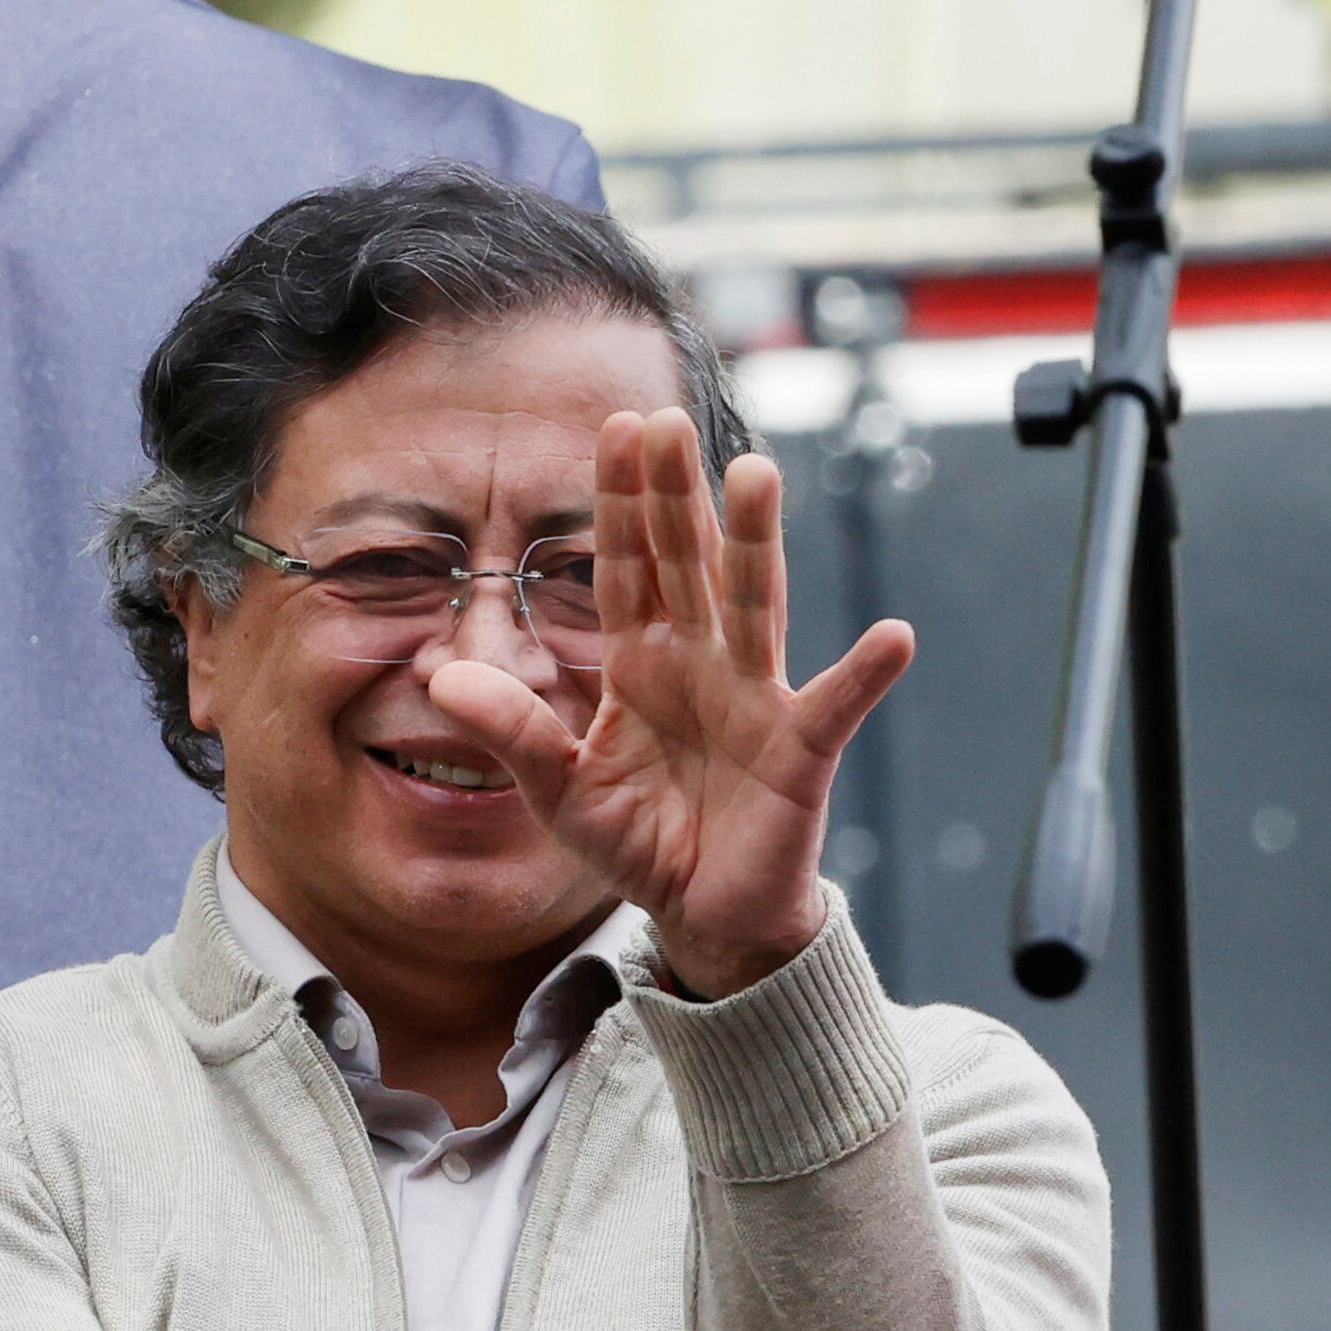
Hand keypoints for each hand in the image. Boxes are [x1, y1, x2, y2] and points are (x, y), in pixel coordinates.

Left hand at [427, 407, 915, 1000]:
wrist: (701, 910)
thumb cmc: (638, 839)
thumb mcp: (557, 790)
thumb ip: (509, 731)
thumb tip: (439, 675)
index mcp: (641, 661)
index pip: (628, 566)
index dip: (623, 501)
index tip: (619, 426)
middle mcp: (700, 661)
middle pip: (688, 562)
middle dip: (676, 494)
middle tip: (668, 420)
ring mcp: (753, 698)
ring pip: (752, 605)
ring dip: (755, 542)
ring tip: (755, 473)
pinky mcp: (797, 753)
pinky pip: (832, 709)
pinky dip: (863, 676)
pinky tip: (891, 637)